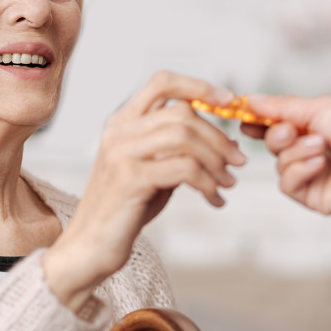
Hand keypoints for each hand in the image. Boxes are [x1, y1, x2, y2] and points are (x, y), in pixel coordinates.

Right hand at [44, 72, 245, 302]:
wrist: (91, 247)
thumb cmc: (126, 209)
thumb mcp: (154, 169)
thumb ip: (178, 149)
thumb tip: (225, 142)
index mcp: (124, 121)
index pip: (163, 82)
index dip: (199, 86)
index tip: (229, 101)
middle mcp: (120, 131)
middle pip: (183, 113)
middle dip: (219, 137)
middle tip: (238, 162)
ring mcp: (122, 153)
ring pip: (185, 137)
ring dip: (216, 161)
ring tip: (228, 183)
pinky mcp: (130, 179)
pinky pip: (183, 169)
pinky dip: (207, 183)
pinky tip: (214, 199)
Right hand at [242, 94, 330, 214]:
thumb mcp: (317, 108)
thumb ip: (280, 107)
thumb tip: (249, 100)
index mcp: (311, 129)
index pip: (275, 126)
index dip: (258, 123)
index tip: (244, 118)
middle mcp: (309, 154)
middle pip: (273, 145)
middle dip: (277, 136)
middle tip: (292, 130)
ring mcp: (312, 177)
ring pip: (279, 165)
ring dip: (296, 153)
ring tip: (321, 145)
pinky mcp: (315, 197)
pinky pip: (289, 184)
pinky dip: (300, 170)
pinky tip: (320, 162)